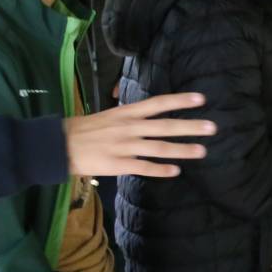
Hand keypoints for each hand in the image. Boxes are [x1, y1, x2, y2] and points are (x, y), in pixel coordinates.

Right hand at [64, 94, 214, 178]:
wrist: (60, 145)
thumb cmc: (87, 129)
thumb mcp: (111, 115)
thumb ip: (132, 116)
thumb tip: (153, 114)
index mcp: (126, 113)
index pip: (158, 104)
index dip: (179, 101)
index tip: (201, 99)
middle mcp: (129, 127)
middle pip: (165, 125)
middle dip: (190, 126)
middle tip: (212, 127)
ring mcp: (124, 146)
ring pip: (158, 148)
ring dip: (182, 150)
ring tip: (202, 151)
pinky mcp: (117, 164)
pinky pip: (143, 167)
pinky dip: (160, 170)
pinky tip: (175, 171)